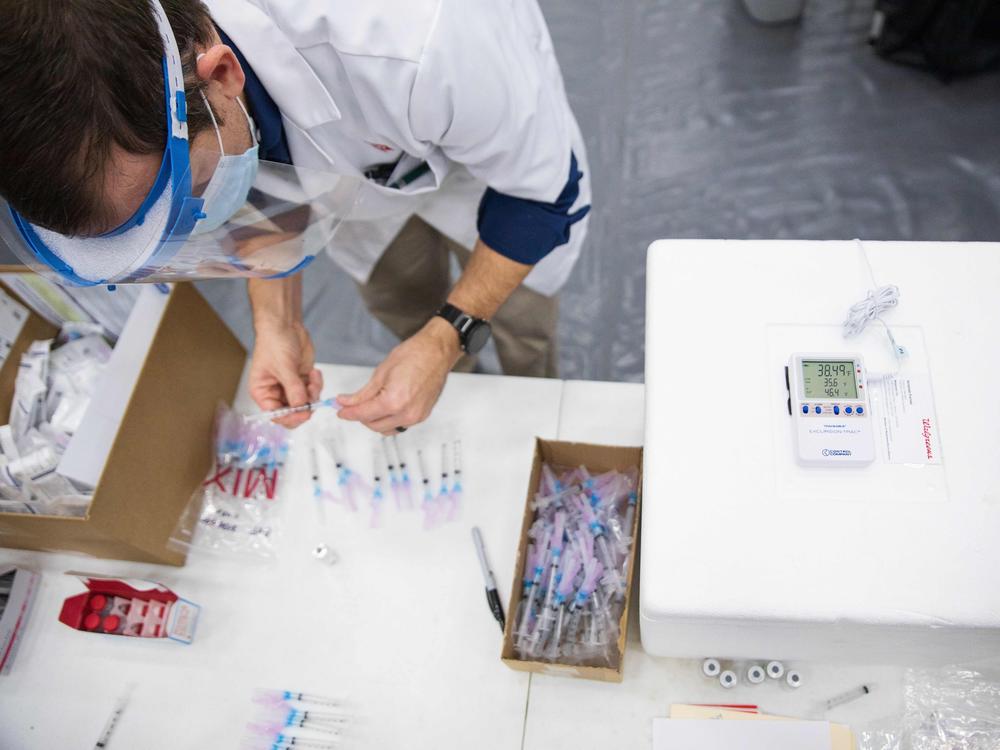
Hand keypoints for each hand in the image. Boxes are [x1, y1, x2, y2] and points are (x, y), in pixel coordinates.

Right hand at [247, 320, 322, 428]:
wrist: (285, 325)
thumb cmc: (274, 343)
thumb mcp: (283, 366)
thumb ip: (293, 388)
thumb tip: (301, 406)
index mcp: (263, 392)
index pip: (275, 415)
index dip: (290, 417)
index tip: (304, 413)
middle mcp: (275, 393)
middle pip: (292, 413)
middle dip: (305, 406)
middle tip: (313, 398)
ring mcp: (290, 387)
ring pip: (305, 403)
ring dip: (313, 393)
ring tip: (313, 377)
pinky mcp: (302, 381)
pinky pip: (313, 392)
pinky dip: (316, 385)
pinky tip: (314, 372)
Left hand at [338, 318, 460, 433]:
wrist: (436, 352)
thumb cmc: (414, 355)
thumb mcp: (381, 372)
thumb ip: (362, 393)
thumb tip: (346, 402)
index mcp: (394, 401)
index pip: (363, 414)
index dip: (348, 413)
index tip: (340, 410)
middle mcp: (406, 413)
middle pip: (374, 425)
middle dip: (360, 416)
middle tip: (351, 405)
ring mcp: (416, 417)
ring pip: (386, 429)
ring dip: (374, 421)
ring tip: (369, 406)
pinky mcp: (422, 416)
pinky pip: (399, 425)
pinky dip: (388, 420)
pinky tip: (384, 408)